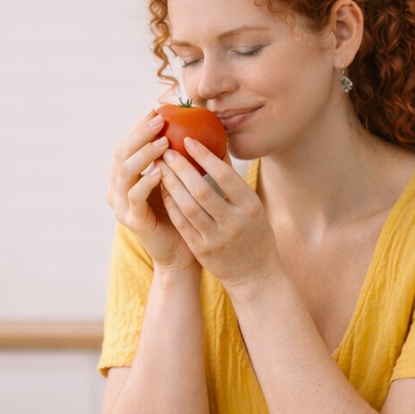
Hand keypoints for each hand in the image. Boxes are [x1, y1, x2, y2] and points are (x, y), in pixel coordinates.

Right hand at [107, 110, 197, 272]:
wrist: (182, 252)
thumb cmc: (184, 214)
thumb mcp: (180, 181)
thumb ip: (179, 157)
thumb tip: (198, 126)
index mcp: (127, 177)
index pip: (127, 144)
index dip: (139, 127)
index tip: (157, 110)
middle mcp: (118, 188)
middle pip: (120, 153)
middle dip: (139, 134)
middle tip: (160, 120)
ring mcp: (122, 205)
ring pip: (124, 172)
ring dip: (143, 154)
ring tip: (163, 143)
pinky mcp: (132, 220)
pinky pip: (134, 196)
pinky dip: (146, 181)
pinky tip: (161, 171)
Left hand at [156, 138, 284, 293]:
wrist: (254, 273)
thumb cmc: (253, 231)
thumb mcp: (252, 205)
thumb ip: (233, 180)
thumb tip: (217, 145)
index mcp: (250, 206)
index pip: (225, 176)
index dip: (204, 156)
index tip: (188, 140)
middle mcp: (234, 222)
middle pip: (201, 190)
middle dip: (181, 168)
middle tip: (167, 151)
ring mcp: (216, 238)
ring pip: (187, 207)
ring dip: (171, 184)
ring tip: (160, 167)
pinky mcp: (202, 250)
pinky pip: (181, 223)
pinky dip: (170, 204)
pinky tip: (162, 189)